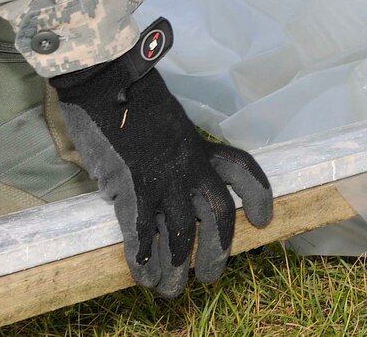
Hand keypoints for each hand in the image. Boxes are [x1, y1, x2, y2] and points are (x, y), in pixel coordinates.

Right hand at [50, 20, 272, 294]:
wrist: (105, 77)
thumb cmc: (130, 92)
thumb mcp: (165, 121)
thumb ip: (174, 152)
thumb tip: (168, 184)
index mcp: (199, 145)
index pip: (243, 169)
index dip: (258, 196)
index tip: (262, 220)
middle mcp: (188, 165)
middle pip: (217, 217)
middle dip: (217, 253)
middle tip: (210, 277)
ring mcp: (161, 179)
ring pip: (180, 237)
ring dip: (177, 268)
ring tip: (171, 289)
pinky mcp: (130, 189)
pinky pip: (142, 236)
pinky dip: (144, 261)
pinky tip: (142, 275)